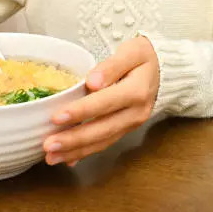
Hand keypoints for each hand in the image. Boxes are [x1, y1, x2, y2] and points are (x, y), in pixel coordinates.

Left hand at [43, 35, 159, 165]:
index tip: (57, 117)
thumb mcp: (132, 52)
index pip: (105, 103)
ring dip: (76, 151)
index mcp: (136, 91)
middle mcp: (135, 113)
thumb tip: (92, 81)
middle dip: (73, 140)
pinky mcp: (126, 130)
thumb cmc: (143, 57)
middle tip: (48, 146)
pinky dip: (85, 153)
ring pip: (102, 141)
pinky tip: (68, 159)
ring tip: (51, 157)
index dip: (81, 111)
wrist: (164, 70)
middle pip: (102, 129)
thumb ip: (111, 65)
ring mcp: (131, 124)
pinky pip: (105, 143)